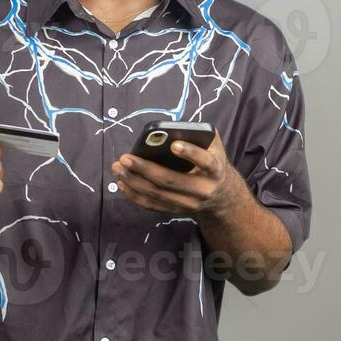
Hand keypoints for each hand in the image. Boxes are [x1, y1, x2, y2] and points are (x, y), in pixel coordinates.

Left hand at [111, 132, 244, 216]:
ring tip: (118, 167)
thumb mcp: (214, 147)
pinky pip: (152, 205)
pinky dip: (135, 195)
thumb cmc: (212, 161)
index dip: (190, 153)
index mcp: (216, 170)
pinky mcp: (177, 211)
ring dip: (134, 181)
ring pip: (158, 194)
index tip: (174, 144)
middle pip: (171, 181)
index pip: (205, 162)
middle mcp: (204, 190)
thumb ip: (200, 135)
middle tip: (125, 158)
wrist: (221, 194)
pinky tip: (122, 183)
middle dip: (145, 168)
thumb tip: (171, 129)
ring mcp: (190, 204)